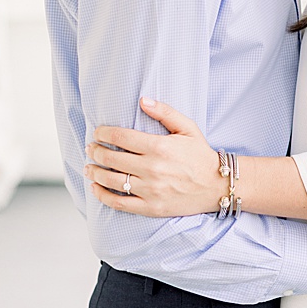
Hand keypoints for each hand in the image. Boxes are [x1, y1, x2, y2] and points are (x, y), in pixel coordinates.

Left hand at [84, 99, 221, 217]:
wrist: (218, 186)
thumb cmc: (200, 155)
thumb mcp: (187, 128)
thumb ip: (165, 112)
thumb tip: (143, 100)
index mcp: (159, 147)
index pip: (120, 137)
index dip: (103, 133)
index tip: (97, 133)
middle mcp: (153, 169)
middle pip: (112, 158)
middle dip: (95, 151)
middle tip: (90, 148)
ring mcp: (151, 190)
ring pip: (112, 181)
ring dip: (94, 172)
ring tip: (88, 167)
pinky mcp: (151, 207)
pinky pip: (120, 203)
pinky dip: (103, 196)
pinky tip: (95, 188)